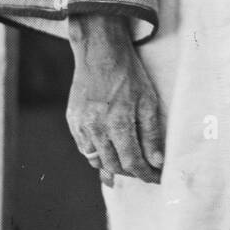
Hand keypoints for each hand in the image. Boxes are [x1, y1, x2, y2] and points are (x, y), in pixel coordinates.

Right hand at [66, 13, 163, 187]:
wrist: (100, 52)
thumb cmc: (128, 74)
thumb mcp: (148, 100)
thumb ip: (152, 134)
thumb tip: (158, 162)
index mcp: (117, 123)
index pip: (132, 162)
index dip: (146, 174)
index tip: (156, 178)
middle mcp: (96, 128)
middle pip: (114, 165)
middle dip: (132, 171)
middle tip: (145, 169)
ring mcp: (81, 126)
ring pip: (97, 161)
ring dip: (114, 165)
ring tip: (128, 162)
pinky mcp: (72, 121)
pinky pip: (85, 148)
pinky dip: (98, 154)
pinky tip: (109, 150)